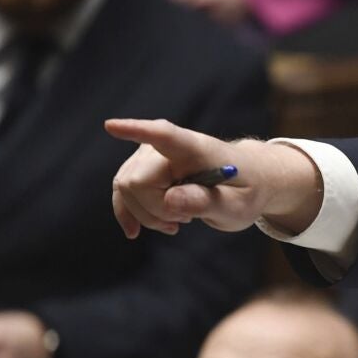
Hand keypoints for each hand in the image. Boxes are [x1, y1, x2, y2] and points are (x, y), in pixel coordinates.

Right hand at [106, 119, 319, 237]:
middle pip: (136, 181)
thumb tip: (170, 200)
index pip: (163, 135)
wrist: (246, 183)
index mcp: (195, 147)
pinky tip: (134, 231)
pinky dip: (128, 213)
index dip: (136, 131)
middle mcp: (166, 145)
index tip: (111, 126)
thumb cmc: (244, 192)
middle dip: (155, 210)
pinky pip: (121, 191)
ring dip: (149, 215)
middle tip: (187, 220)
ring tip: (179, 220)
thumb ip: (206, 202)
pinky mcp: (141, 168)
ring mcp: (150, 155)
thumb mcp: (236, 206)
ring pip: (125, 189)